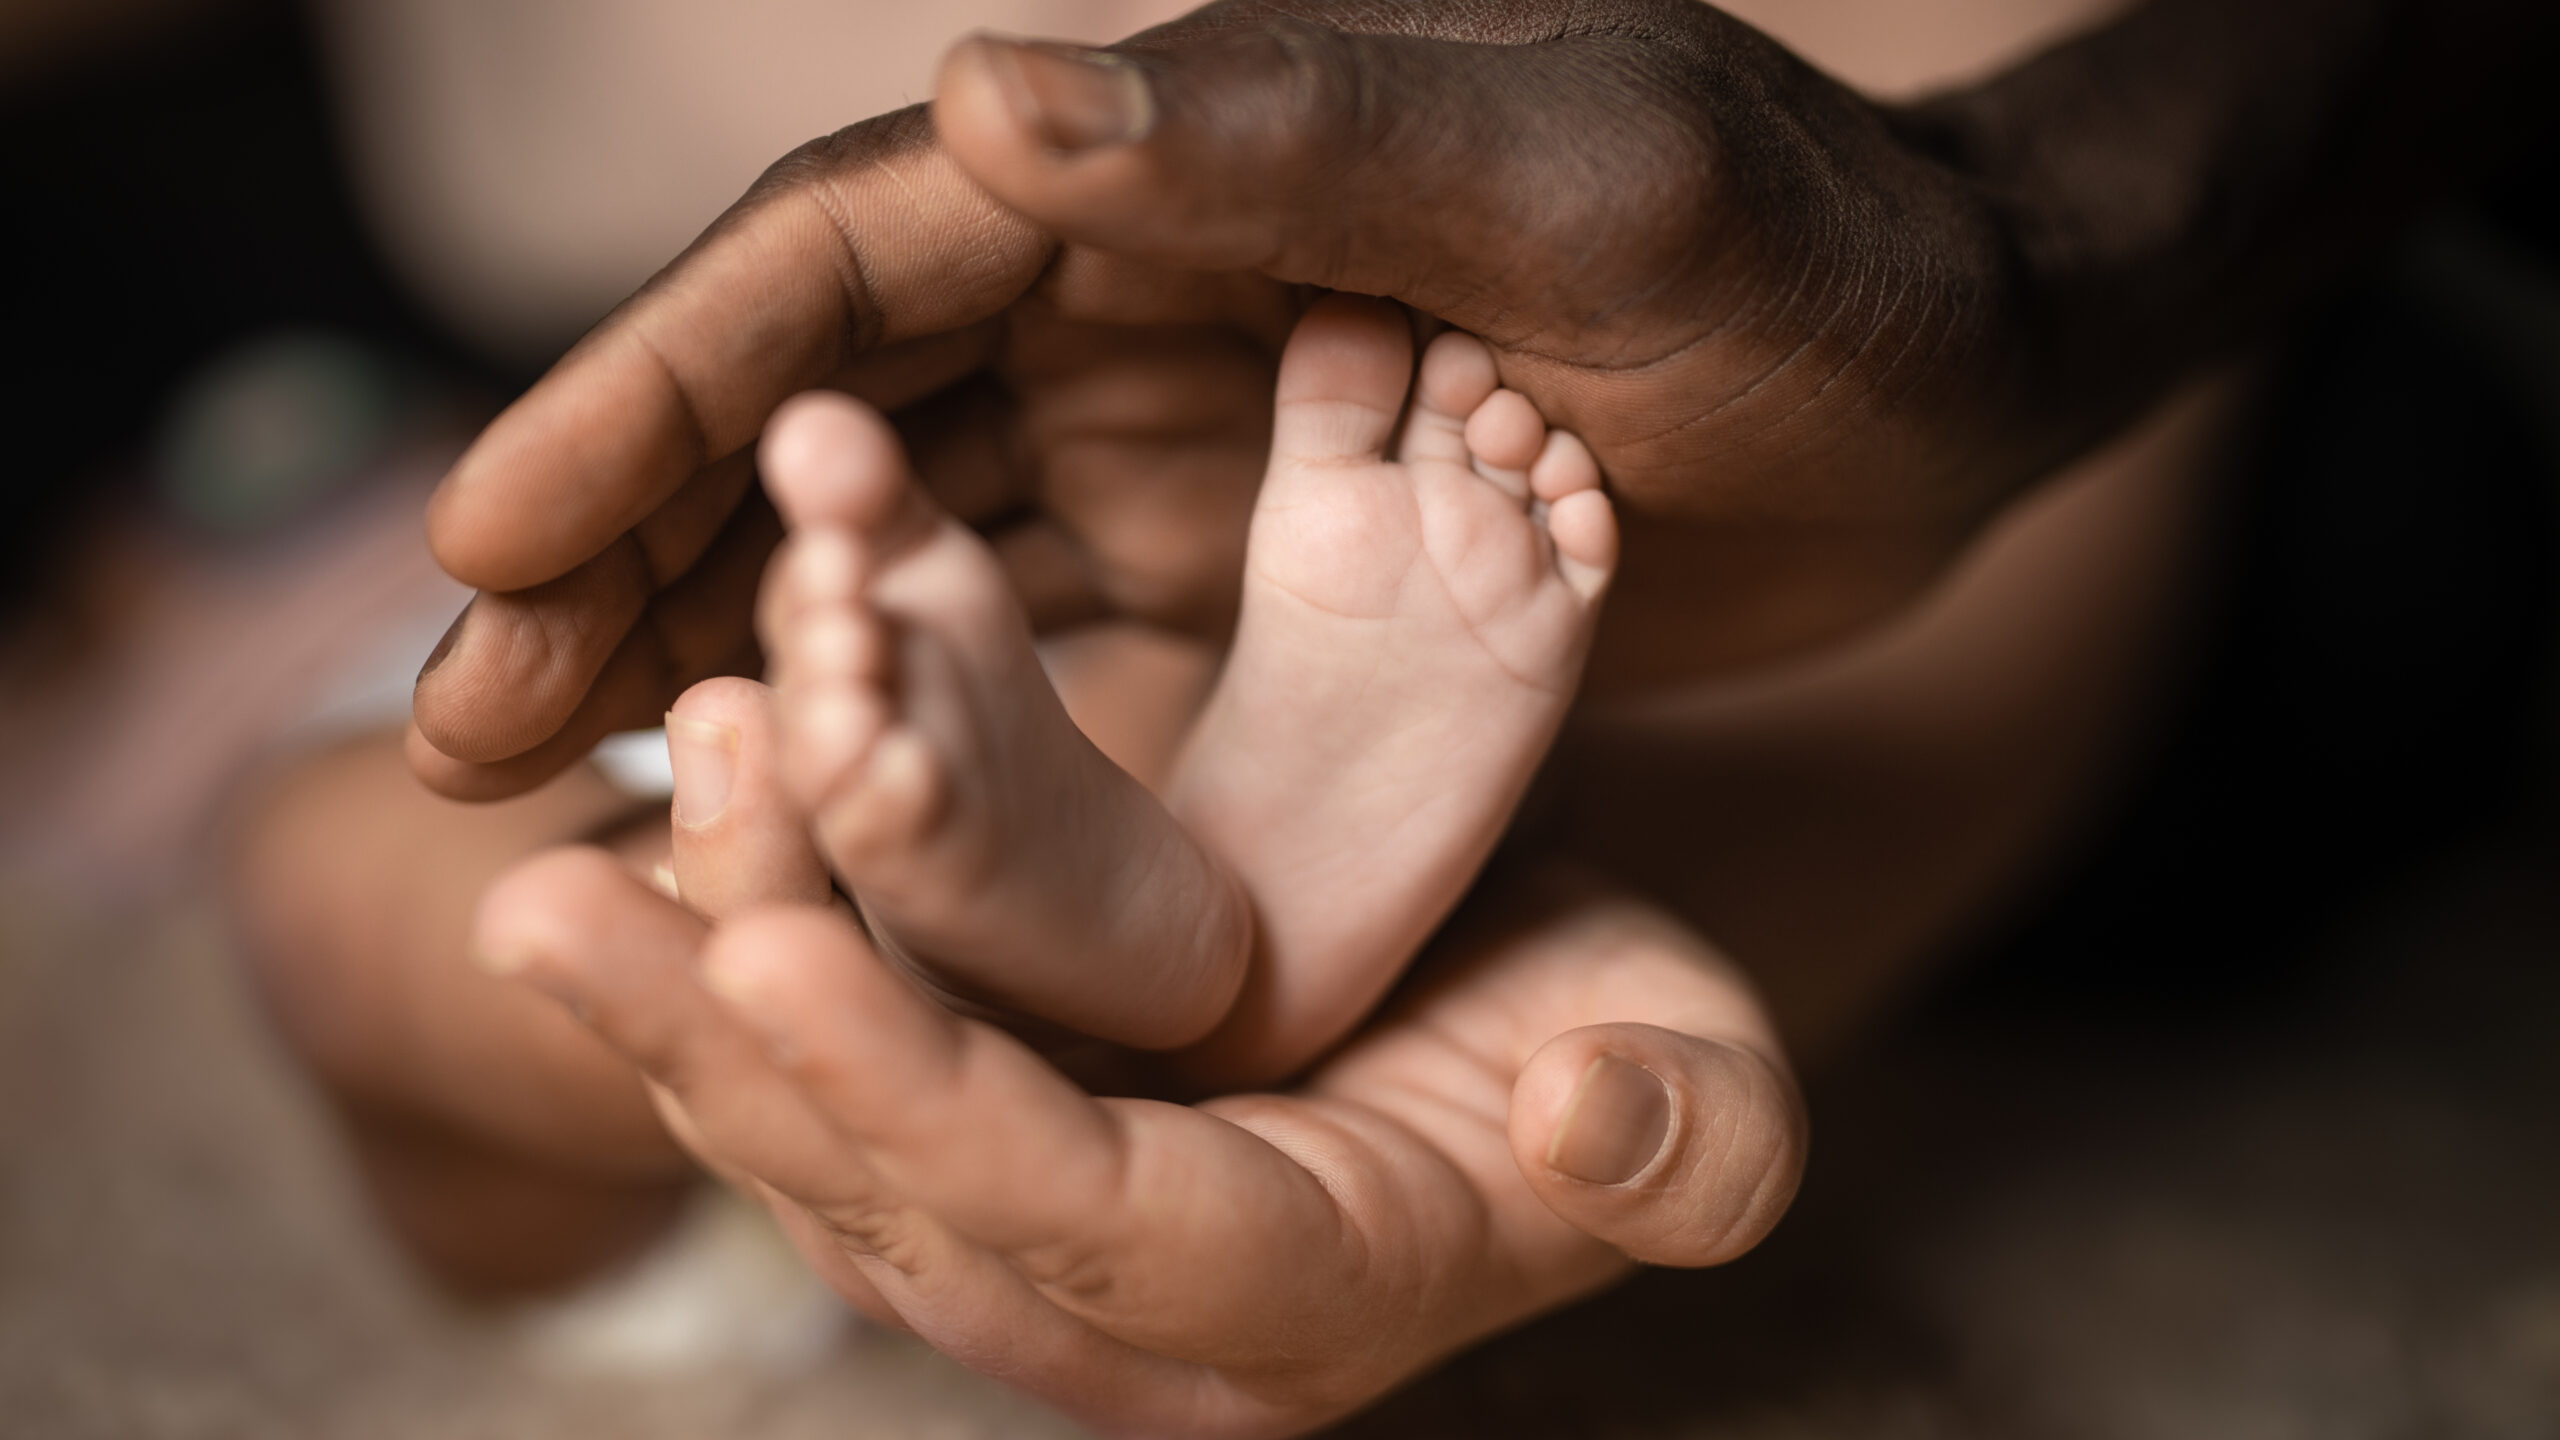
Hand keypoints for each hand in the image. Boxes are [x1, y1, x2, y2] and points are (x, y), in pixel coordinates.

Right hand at [414, 0, 2076, 798]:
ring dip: (722, 656)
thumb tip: (984, 109)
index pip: (853, 266)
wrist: (1951, 383)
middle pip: (819, 418)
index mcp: (1172, 163)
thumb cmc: (1807, 260)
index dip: (657, 391)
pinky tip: (788, 817)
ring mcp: (1172, 433)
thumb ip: (1303, 137)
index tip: (492, 536)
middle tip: (468, 729)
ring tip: (560, 793)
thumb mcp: (1585, 178)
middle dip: (631, 557)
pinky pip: (1019, 643)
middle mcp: (1132, 287)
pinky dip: (887, 724)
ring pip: (886, 544)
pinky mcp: (1234, 560)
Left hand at [475, 676, 1807, 1435]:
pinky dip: (748, 907)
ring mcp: (1025, 1212)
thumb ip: (1686, 1144)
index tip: (772, 960)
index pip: (1079, 1224)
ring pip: (819, 1110)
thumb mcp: (1704, 1091)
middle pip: (885, 1189)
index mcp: (1286, 1301)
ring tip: (593, 816)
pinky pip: (835, 1025)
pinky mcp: (974, 1110)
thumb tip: (1584, 1126)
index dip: (924, 1110)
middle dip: (719, 1049)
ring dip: (693, 963)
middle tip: (554, 905)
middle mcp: (1115, 1297)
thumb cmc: (1621, 1048)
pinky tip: (689, 773)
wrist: (1519, 1006)